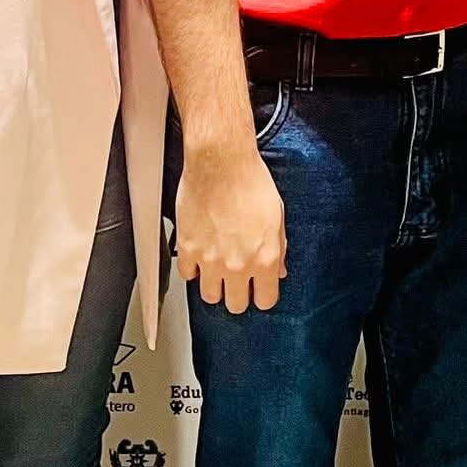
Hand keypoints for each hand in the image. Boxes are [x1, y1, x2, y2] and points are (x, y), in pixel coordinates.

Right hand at [176, 140, 286, 312]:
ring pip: (210, 297)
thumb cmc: (250, 181)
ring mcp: (211, 259)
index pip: (266, 300)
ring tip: (217, 271)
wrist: (221, 161)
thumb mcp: (277, 216)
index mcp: (265, 257)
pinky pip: (188, 275)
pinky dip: (193, 269)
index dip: (262, 295)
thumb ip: (278, 248)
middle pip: (236, 305)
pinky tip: (200, 256)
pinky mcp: (188, 248)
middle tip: (237, 281)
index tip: (259, 289)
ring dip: (214, 286)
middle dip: (238, 294)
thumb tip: (278, 269)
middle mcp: (238, 264)